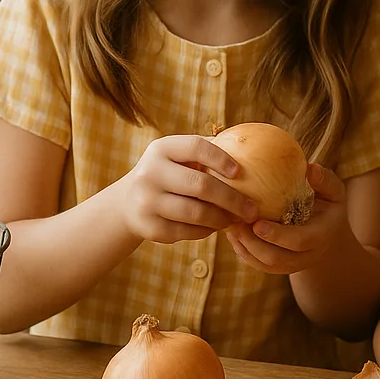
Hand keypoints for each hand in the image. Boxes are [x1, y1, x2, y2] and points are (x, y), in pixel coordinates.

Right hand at [119, 134, 257, 243]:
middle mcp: (150, 172)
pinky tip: (216, 227)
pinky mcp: (148, 227)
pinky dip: (207, 230)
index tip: (239, 172)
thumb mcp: (177, 157)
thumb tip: (249, 150)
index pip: (196, 147)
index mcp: (161, 148)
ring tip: (237, 219)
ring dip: (223, 218)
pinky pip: (187, 231)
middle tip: (252, 210)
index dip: (221, 158)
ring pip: (196, 213)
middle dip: (232, 199)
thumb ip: (205, 153)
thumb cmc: (168, 174)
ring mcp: (147, 201)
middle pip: (201, 185)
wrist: (127, 203)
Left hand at [223, 162, 347, 273]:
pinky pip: (258, 265)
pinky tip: (233, 234)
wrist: (330, 233)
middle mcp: (306, 256)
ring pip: (264, 264)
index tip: (257, 223)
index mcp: (320, 236)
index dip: (277, 235)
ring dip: (245, 247)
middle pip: (276, 258)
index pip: (298, 241)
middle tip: (235, 223)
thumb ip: (324, 180)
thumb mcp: (334, 191)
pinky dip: (243, 251)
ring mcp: (292, 264)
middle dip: (252, 243)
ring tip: (230, 226)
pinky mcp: (279, 267)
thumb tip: (309, 168)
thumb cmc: (329, 205)